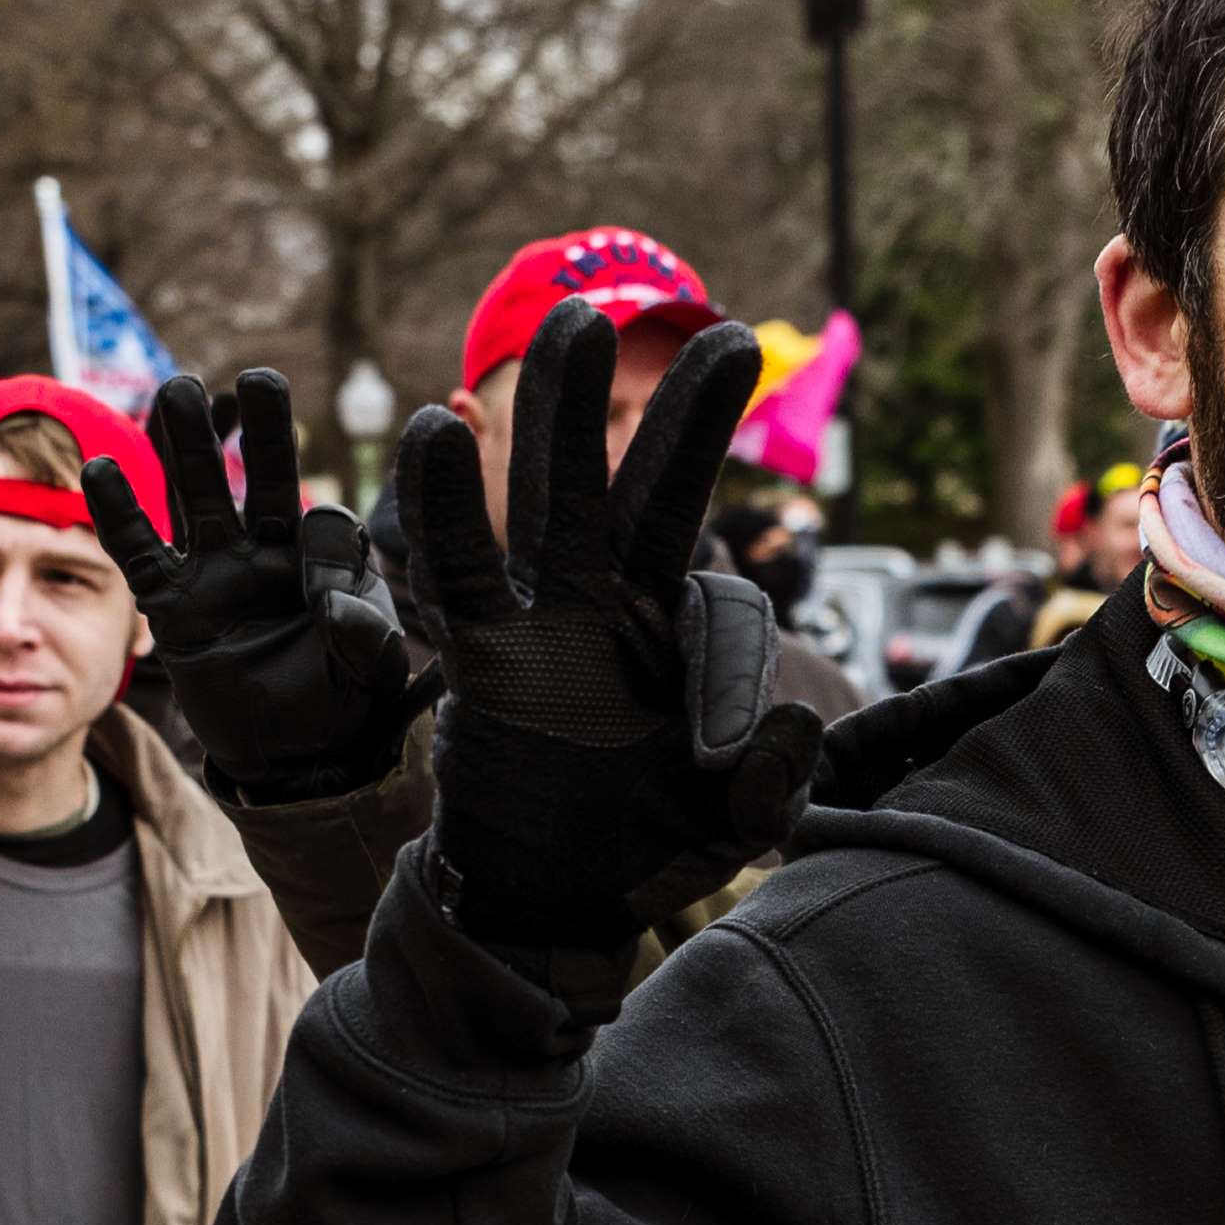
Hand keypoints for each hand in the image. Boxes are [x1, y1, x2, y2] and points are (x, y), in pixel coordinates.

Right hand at [77, 366, 431, 803]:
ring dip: (187, 447)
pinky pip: (141, 555)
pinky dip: (120, 514)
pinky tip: (101, 470)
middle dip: (257, 430)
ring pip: (196, 498)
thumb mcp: (370, 670)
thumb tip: (333, 605)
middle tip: (256, 379)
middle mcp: (267, 553)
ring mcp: (216, 576)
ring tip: (177, 390)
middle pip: (257, 477)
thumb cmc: (343, 704)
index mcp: (322, 558)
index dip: (326, 546)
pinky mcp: (173, 610)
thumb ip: (362, 631)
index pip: (321, 521)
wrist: (295, 760)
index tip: (330, 599)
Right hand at [394, 294, 820, 966]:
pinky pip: (459, 570)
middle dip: (675, 412)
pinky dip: (446, 503)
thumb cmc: (645, 853)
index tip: (718, 744)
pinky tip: (439, 427)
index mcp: (685, 636)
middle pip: (646, 491)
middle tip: (717, 330)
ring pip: (554, 496)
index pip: (715, 598)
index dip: (727, 656)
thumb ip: (764, 788)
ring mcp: (546, 620)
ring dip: (558, 412)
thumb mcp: (726, 831)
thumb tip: (786, 726)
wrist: (548, 902)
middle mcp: (617, 607)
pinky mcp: (481, 655)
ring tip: (571, 321)